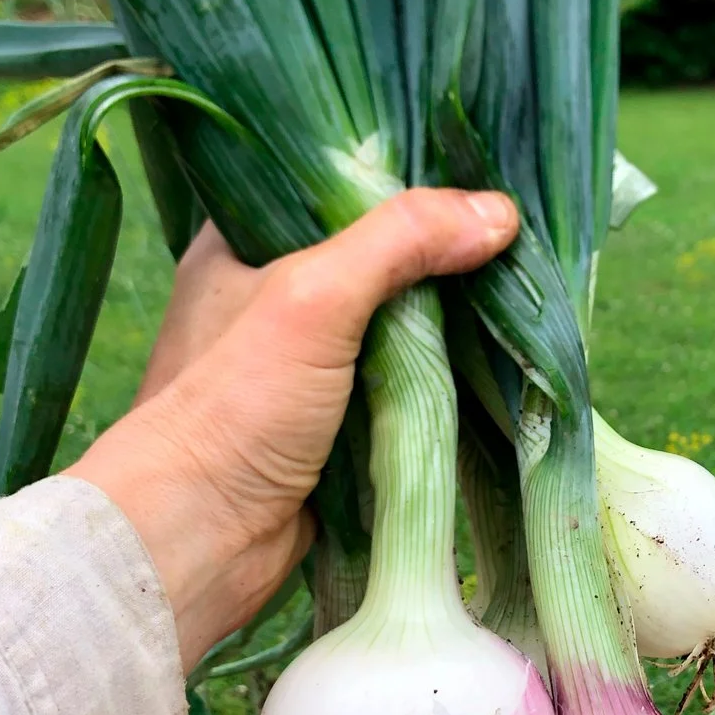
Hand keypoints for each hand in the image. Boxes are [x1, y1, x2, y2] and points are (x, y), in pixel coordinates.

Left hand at [69, 189, 518, 670]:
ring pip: (394, 325)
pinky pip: (401, 387)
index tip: (469, 172)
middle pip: (374, 256)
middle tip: (510, 235)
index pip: (328, 184)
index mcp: (239, 245)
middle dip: (437, 255)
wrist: (198, 542)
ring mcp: (302, 366)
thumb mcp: (314, 298)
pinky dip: (440, 380)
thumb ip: (401, 241)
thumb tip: (500, 212)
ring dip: (446, 323)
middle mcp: (268, 298)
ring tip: (516, 290)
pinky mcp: (332, 425)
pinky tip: (491, 359)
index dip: (396, 176)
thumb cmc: (234, 407)